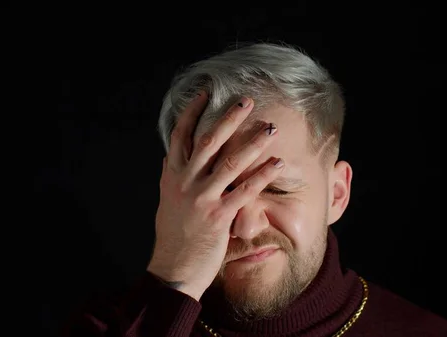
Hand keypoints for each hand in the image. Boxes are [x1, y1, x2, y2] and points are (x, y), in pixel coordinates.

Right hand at [146, 92, 284, 299]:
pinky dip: (263, 174)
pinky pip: (245, 190)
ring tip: (270, 127)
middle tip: (246, 100)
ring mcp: (201, 199)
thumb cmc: (173, 236)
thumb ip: (170, 177)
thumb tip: (168, 157)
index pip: (180, 136)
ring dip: (253, 142)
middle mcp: (185, 183)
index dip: (192, 113)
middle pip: (207, 142)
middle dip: (228, 118)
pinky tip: (279, 163)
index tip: (206, 94)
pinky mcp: (218, 217)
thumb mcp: (167, 202)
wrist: (173, 270)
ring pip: (230, 163)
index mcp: (172, 176)